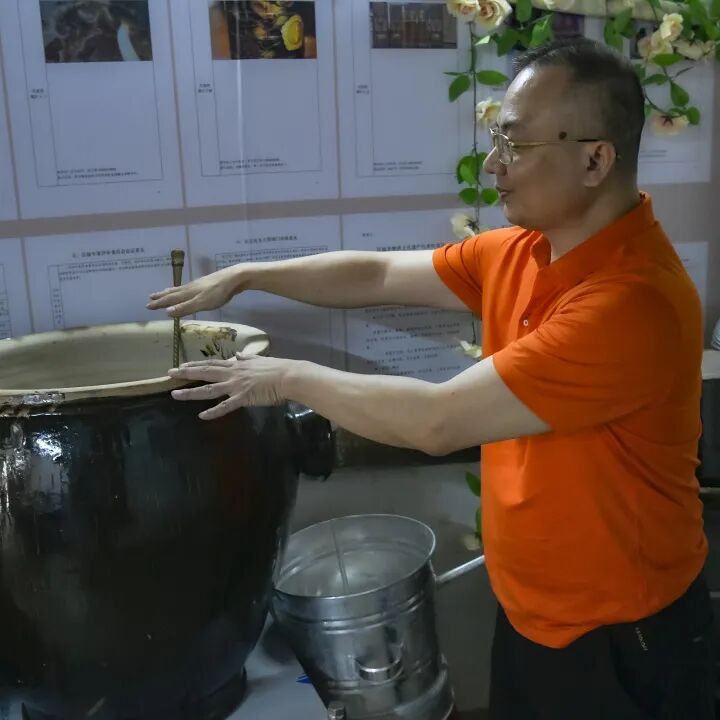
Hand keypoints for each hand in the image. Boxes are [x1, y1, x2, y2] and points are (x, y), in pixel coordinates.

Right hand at [147, 266, 242, 316]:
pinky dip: (181, 290)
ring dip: (170, 292)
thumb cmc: (218, 292)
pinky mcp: (206, 284)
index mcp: (188, 293)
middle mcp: (190, 287)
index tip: (148, 306)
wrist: (234, 278)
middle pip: (173, 292)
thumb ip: (186, 307)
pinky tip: (185, 290)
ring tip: (163, 292)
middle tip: (150, 297)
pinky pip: (188, 288)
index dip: (159, 303)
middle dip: (161, 296)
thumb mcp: (202, 303)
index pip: (170, 299)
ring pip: (180, 289)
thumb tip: (167, 312)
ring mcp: (198, 285)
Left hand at [167, 354, 295, 419]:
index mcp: (238, 365)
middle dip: (186, 373)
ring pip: (209, 389)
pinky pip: (225, 406)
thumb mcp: (260, 360)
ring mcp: (236, 386)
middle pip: (205, 373)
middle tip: (169, 373)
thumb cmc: (278, 368)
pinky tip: (201, 416)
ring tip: (174, 394)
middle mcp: (233, 373)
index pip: (212, 364)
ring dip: (190, 392)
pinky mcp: (243, 398)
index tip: (182, 365)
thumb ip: (247, 358)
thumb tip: (238, 355)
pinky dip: (214, 412)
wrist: (289, 376)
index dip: (196, 365)